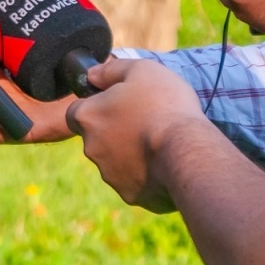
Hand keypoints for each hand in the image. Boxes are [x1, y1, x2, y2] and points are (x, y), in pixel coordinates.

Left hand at [66, 59, 208, 213]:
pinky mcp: (130, 194)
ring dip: (131, 154)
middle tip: (145, 124)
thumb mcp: (140, 70)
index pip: (76, 113)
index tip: (119, 106)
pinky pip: (136, 182)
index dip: (97, 108)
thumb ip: (110, 70)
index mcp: (87, 117)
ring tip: (160, 144)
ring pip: (115, 161)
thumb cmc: (164, 105)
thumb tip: (92, 75)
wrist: (188, 152)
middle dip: (115, 132)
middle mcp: (91, 148)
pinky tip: (167, 165)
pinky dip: (147, 175)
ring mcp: (109, 174)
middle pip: (97, 138)